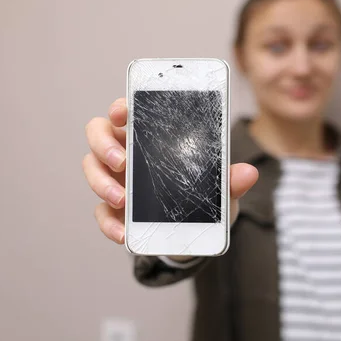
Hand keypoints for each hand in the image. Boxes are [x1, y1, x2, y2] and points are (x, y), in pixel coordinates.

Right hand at [83, 97, 258, 247]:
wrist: (192, 233)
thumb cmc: (202, 196)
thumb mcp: (219, 189)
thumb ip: (230, 180)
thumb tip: (249, 173)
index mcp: (149, 136)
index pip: (128, 111)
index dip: (121, 107)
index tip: (124, 112)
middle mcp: (127, 152)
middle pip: (98, 134)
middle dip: (103, 144)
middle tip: (122, 160)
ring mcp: (116, 179)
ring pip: (91, 168)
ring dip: (101, 182)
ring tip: (123, 198)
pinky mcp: (113, 209)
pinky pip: (100, 212)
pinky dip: (109, 223)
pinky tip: (123, 232)